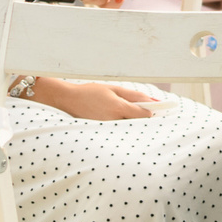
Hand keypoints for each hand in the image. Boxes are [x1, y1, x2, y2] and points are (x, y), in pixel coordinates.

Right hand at [29, 77, 162, 120]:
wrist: (67, 100)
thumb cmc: (90, 92)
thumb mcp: (114, 89)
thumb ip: (134, 95)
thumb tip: (153, 100)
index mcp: (118, 108)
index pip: (144, 115)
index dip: (150, 112)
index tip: (152, 109)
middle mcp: (113, 120)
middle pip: (137, 123)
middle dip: (142, 119)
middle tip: (140, 112)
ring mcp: (106, 128)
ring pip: (127, 128)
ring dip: (130, 123)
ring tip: (118, 113)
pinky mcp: (101, 132)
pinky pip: (116, 131)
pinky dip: (120, 126)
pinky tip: (113, 119)